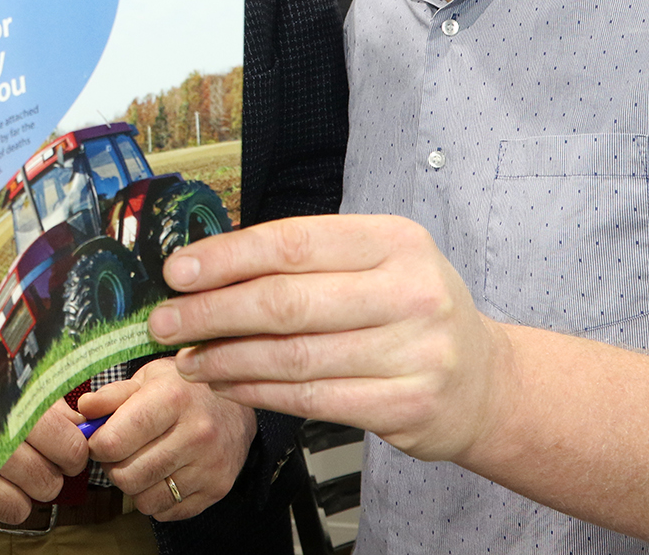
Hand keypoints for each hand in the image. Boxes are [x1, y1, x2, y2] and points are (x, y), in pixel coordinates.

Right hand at [0, 400, 87, 527]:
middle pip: (47, 484)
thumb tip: (80, 422)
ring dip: (12, 496)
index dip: (70, 452)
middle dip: (43, 476)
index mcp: (11, 409)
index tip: (62, 448)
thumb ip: (42, 400)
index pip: (69, 449)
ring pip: (17, 510)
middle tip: (27, 460)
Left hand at [78, 358, 255, 519]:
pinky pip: (166, 512)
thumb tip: (83, 409)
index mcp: (172, 399)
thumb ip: (113, 395)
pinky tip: (162, 474)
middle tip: (118, 452)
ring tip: (141, 462)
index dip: (97, 444)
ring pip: (144, 500)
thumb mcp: (148, 378)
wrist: (236, 408)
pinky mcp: (217, 489)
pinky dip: (156, 498)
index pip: (114, 442)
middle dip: (112, 467)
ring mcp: (208, 466)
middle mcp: (195, 434)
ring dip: (134, 486)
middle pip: (126, 475)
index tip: (99, 438)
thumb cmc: (184, 390)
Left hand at [148, 214, 508, 462]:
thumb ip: (304, 260)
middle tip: (164, 322)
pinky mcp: (407, 406)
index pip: (292, 243)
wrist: (484, 381)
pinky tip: (227, 383)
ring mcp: (414, 353)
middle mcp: (411, 293)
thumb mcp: (375, 263)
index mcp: (395, 241)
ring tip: (187, 358)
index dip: (226, 257)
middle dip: (210, 313)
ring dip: (226, 358)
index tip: (176, 272)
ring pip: (292, 357)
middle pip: (285, 302)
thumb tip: (206, 264)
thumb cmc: (408, 309)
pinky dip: (258, 392)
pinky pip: (311, 398)